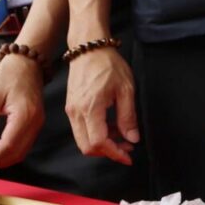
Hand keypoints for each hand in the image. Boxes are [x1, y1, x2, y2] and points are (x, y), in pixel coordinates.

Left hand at [0, 54, 45, 167]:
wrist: (27, 62)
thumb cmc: (7, 76)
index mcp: (24, 116)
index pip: (8, 146)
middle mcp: (35, 123)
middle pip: (18, 152)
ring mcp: (38, 123)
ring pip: (22, 150)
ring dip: (5, 157)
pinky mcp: (37, 122)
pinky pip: (25, 143)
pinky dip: (11, 149)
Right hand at [65, 45, 138, 165]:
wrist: (89, 49)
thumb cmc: (109, 65)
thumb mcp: (126, 89)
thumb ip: (128, 116)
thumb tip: (132, 139)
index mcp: (90, 108)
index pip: (98, 142)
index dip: (114, 153)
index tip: (129, 156)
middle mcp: (76, 113)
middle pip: (87, 146)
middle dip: (108, 152)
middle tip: (128, 148)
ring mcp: (71, 111)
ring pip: (83, 140)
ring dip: (103, 144)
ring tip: (124, 138)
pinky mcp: (71, 108)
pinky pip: (81, 130)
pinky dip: (96, 134)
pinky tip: (113, 127)